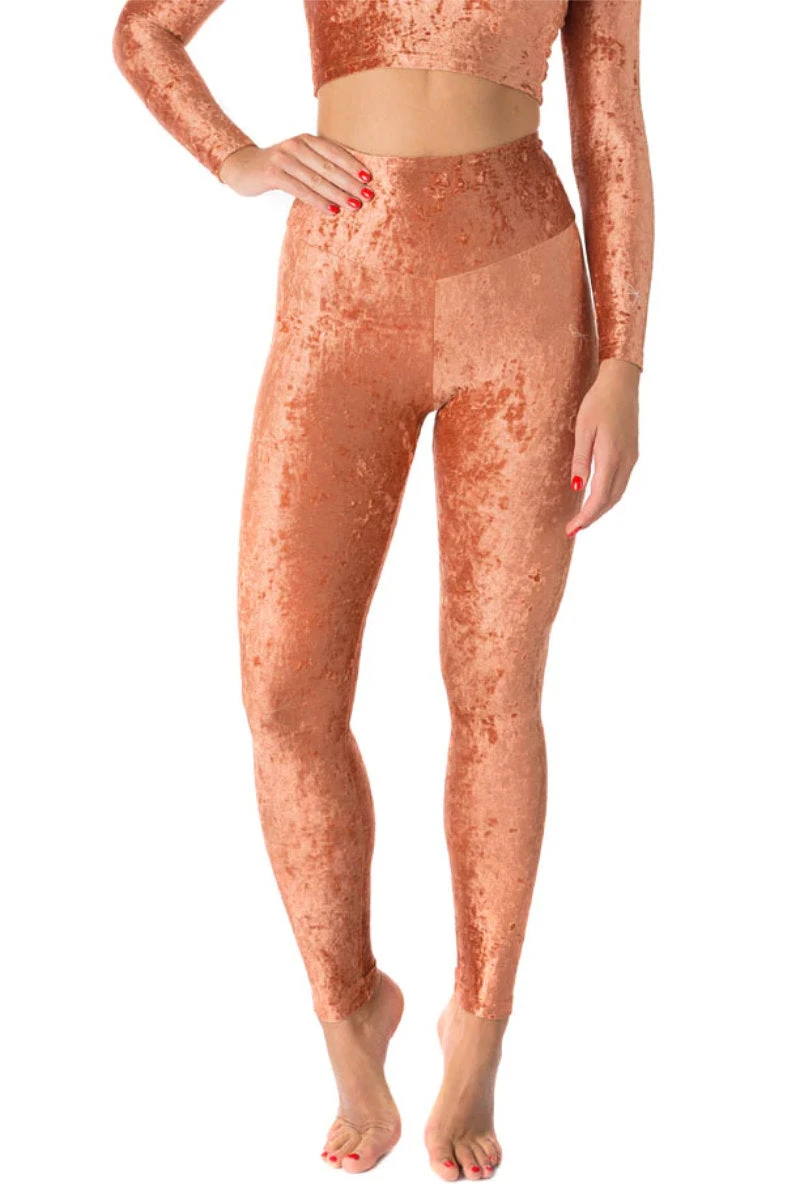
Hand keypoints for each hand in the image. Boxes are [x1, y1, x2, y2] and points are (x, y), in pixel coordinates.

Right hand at [218, 133, 373, 212]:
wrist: (243, 167)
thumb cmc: (278, 168)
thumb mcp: (299, 160)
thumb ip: (318, 165)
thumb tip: (350, 183)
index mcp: (306, 139)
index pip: (335, 151)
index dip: (353, 165)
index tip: (369, 179)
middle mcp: (296, 145)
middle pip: (329, 166)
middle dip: (350, 182)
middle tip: (368, 196)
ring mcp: (284, 158)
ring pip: (317, 179)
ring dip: (338, 194)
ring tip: (354, 206)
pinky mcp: (273, 173)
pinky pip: (300, 189)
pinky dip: (318, 201)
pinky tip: (332, 211)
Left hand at [566, 358, 639, 536]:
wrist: (621, 383)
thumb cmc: (598, 402)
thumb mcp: (583, 430)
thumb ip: (581, 460)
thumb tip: (578, 488)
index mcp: (612, 456)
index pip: (599, 497)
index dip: (586, 517)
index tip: (571, 530)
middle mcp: (626, 461)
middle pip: (610, 500)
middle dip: (592, 518)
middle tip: (573, 529)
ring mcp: (632, 458)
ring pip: (618, 493)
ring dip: (601, 509)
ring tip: (583, 519)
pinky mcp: (632, 453)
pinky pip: (621, 483)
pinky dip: (608, 496)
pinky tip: (597, 498)